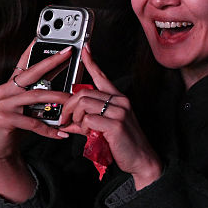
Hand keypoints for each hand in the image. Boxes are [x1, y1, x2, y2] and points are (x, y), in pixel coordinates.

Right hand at [0, 42, 72, 202]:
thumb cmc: (17, 124)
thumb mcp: (28, 106)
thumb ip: (40, 94)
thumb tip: (66, 87)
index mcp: (12, 85)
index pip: (22, 62)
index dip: (32, 49)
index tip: (43, 36)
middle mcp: (6, 90)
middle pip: (31, 73)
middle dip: (51, 62)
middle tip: (68, 53)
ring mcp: (4, 104)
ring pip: (36, 96)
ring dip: (58, 99)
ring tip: (73, 101)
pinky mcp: (5, 118)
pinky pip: (33, 122)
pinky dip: (50, 129)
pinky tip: (62, 133)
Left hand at [59, 46, 161, 188]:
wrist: (141, 159)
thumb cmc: (123, 144)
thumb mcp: (103, 128)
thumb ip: (86, 122)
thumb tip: (67, 123)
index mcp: (118, 99)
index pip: (102, 76)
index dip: (91, 62)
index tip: (85, 48)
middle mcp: (120, 101)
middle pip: (83, 92)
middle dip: (68, 107)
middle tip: (66, 119)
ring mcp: (119, 111)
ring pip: (83, 103)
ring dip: (75, 117)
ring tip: (79, 128)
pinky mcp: (115, 124)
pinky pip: (88, 119)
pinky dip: (82, 128)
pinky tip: (89, 134)